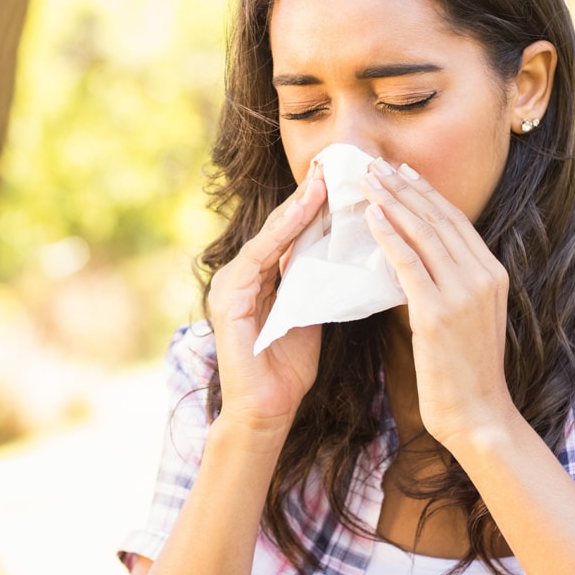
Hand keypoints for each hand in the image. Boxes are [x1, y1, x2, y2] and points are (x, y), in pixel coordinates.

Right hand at [209, 164, 327, 440]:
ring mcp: (231, 285)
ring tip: (323, 180)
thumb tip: (345, 249)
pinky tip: (303, 213)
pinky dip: (282, 234)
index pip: (291, 232)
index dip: (316, 204)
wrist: (266, 411)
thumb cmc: (288, 368)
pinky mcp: (228, 300)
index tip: (343, 177)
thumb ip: (316, 281)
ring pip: (270, 236)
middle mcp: (242, 274)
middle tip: (334, 163)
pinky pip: (259, 258)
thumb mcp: (310, 313)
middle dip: (307, 195)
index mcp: (262, 277)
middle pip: (280, 226)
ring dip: (297, 207)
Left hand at [360, 158, 515, 446]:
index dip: (425, 193)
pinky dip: (390, 235)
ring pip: (424, 233)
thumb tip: (415, 261)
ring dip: (392, 201)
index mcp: (493, 275)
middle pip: (438, 218)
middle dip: (404, 187)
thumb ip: (448, 287)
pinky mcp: (438, 313)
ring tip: (366, 180)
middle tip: (374, 164)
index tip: (401, 171)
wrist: (479, 417)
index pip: (455, 221)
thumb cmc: (465, 375)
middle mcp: (483, 276)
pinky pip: (409, 263)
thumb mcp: (466, 320)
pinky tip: (372, 216)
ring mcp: (463, 293)